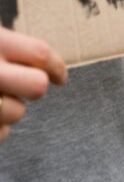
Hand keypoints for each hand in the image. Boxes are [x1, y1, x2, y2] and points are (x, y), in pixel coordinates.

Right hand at [0, 27, 67, 141]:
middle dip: (35, 87)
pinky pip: (0, 134)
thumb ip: (10, 47)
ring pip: (17, 113)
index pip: (40, 53)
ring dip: (8, 109)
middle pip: (37, 86)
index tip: (60, 78)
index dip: (56, 67)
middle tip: (27, 86)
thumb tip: (46, 59)